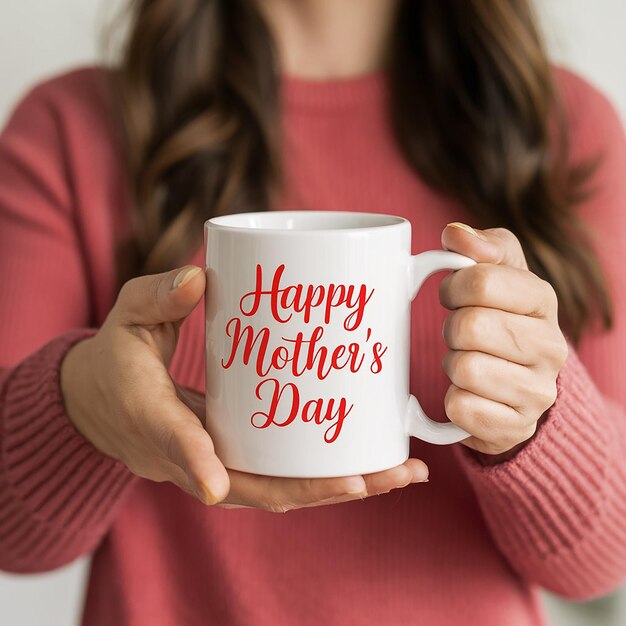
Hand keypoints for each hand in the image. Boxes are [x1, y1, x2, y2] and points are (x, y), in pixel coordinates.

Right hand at [61, 265, 428, 509]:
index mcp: (148, 419)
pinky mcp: (233, 460)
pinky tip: (371, 462)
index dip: (193, 461)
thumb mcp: (127, 319)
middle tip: (382, 476)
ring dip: (338, 487)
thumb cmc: (117, 360)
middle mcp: (187, 457)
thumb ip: (158, 298)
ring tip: (399, 472)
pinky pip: (281, 476)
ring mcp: (215, 465)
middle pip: (254, 489)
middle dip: (318, 489)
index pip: (172, 442)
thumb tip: (200, 279)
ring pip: (278, 490)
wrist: (104, 404)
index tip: (215, 482)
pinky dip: (324, 475)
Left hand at [438, 223, 568, 460]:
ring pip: (463, 368)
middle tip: (459, 334)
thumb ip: (482, 247)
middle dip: (451, 329)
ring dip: (452, 364)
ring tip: (468, 362)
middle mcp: (550, 347)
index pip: (482, 280)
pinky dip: (453, 400)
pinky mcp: (514, 426)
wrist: (518, 389)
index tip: (453, 296)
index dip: (453, 287)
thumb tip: (455, 234)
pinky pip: (460, 407)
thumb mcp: (499, 276)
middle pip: (468, 325)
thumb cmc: (500, 322)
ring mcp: (536, 392)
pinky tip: (468, 393)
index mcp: (542, 301)